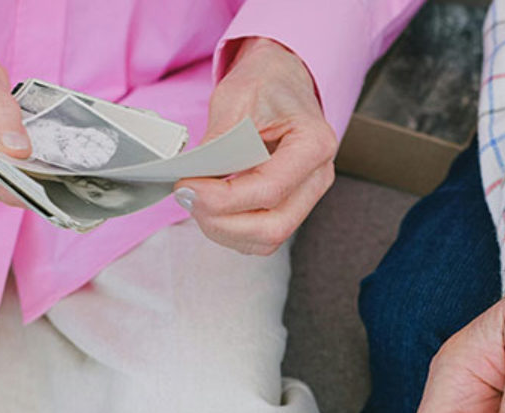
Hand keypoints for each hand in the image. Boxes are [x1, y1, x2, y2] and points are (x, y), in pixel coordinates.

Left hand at [173, 37, 336, 254]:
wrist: (281, 81)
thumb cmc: (266, 84)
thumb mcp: (236, 99)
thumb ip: (218, 143)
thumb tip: (193, 181)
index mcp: (314, 144)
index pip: (269, 189)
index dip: (223, 198)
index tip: (186, 185)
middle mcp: (317, 177)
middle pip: (272, 227)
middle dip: (222, 222)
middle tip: (187, 197)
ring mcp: (306, 197)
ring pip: (266, 239)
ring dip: (223, 229)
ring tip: (196, 201)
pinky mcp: (290, 207)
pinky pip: (261, 237)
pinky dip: (230, 230)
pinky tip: (211, 207)